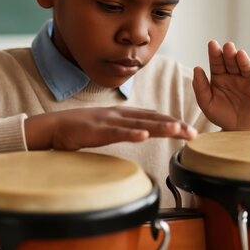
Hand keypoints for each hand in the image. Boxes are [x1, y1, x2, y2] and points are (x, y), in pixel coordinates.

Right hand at [25, 106, 197, 150]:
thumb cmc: (81, 127)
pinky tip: (144, 135)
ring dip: (160, 127)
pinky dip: (131, 133)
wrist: (55, 125)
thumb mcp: (108, 125)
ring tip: (177, 130)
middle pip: (152, 119)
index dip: (172, 122)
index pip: (153, 117)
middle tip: (194, 133)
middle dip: (174, 126)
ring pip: (139, 124)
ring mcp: (109, 121)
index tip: (189, 130)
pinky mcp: (97, 130)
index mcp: (124, 113)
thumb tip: (144, 130)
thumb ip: (125, 127)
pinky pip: (116, 133)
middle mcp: (120, 114)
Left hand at [193, 40, 249, 130]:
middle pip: (231, 62)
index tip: (212, 44)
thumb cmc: (219, 114)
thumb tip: (196, 68)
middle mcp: (233, 75)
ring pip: (245, 68)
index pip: (216, 62)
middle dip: (229, 54)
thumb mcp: (206, 103)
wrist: (235, 130)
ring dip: (243, 60)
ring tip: (239, 54)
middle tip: (227, 46)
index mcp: (219, 76)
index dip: (214, 53)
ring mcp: (247, 81)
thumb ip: (200, 87)